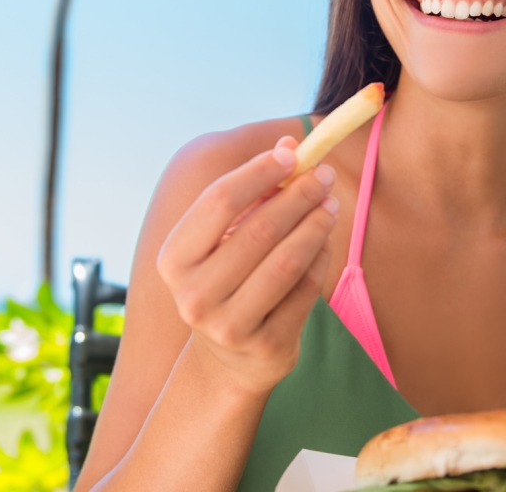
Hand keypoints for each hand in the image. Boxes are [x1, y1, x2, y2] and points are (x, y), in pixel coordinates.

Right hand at [156, 137, 338, 394]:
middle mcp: (195, 295)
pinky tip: (325, 241)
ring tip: (331, 203)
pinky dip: (320, 259)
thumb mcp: (223, 239)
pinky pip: (305, 290)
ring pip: (286, 261)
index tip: (291, 154)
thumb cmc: (225, 280)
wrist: (227, 360)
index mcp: (174, 259)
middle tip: (324, 175)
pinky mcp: (267, 346)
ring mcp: (230, 325)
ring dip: (315, 225)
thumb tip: (287, 145)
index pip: (219, 201)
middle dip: (298, 196)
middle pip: (258, 229)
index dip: (258, 172)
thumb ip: (251, 193)